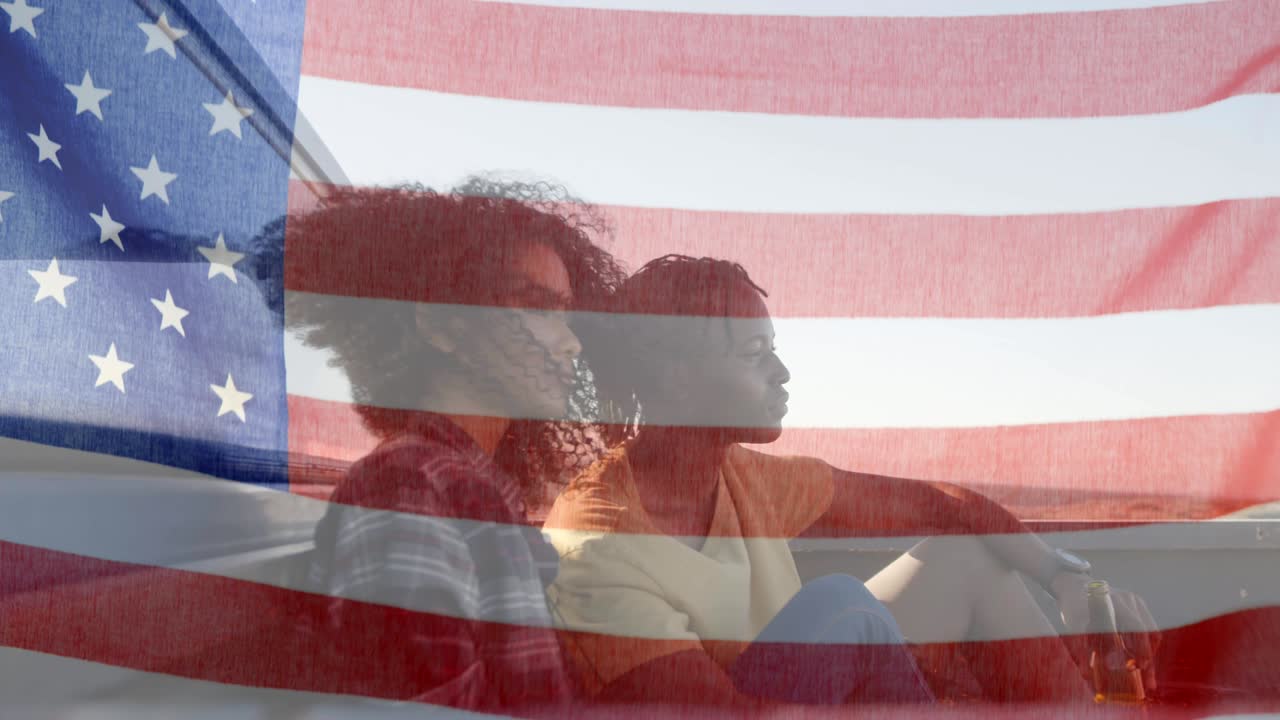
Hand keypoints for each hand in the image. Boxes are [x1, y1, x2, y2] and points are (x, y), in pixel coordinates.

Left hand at [1051, 572, 1161, 692]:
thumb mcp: (1074, 627)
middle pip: (1146, 632)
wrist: (1073, 586)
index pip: (1134, 627)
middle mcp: (1126, 599)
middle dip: (1147, 658)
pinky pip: (1148, 628)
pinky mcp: (1137, 605)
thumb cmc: (1073, 608)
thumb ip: (1081, 650)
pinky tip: (1141, 661)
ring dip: (1149, 655)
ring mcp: (1134, 601)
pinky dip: (1146, 646)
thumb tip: (1087, 677)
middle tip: (1148, 682)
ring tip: (1146, 677)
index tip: (1138, 667)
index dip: (1139, 649)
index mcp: (1112, 602)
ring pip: (1151, 632)